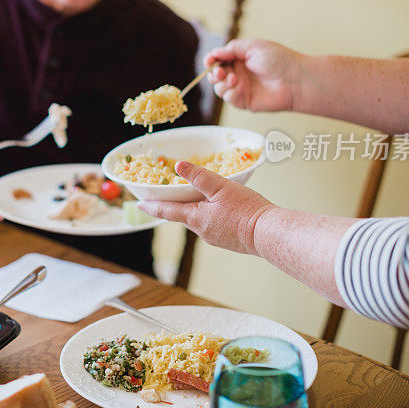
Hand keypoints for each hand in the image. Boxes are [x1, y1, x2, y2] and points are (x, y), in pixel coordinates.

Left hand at [138, 161, 274, 254]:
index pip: (166, 211)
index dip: (152, 206)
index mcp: (195, 218)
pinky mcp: (227, 240)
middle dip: (176, 205)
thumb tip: (179, 167)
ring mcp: (214, 238)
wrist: (269, 234)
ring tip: (199, 197)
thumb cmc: (246, 210)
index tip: (139, 204)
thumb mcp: (221, 187)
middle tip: (170, 195)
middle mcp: (202, 231)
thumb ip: (199, 177)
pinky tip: (222, 208)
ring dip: (196, 210)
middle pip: (183, 215)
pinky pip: (212, 225)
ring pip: (199, 220)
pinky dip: (211, 215)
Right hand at [204, 39, 304, 111]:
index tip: (210, 60)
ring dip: (223, 83)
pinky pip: (229, 98)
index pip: (217, 60)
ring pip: (219, 88)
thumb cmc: (279, 60)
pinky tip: (241, 86)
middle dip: (213, 73)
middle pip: (214, 75)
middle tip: (220, 71)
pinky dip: (232, 92)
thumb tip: (214, 53)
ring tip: (235, 78)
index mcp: (239, 59)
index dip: (210, 60)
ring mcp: (241, 88)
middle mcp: (238, 74)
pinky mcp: (244, 101)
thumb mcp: (253, 46)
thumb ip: (231, 48)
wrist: (295, 79)